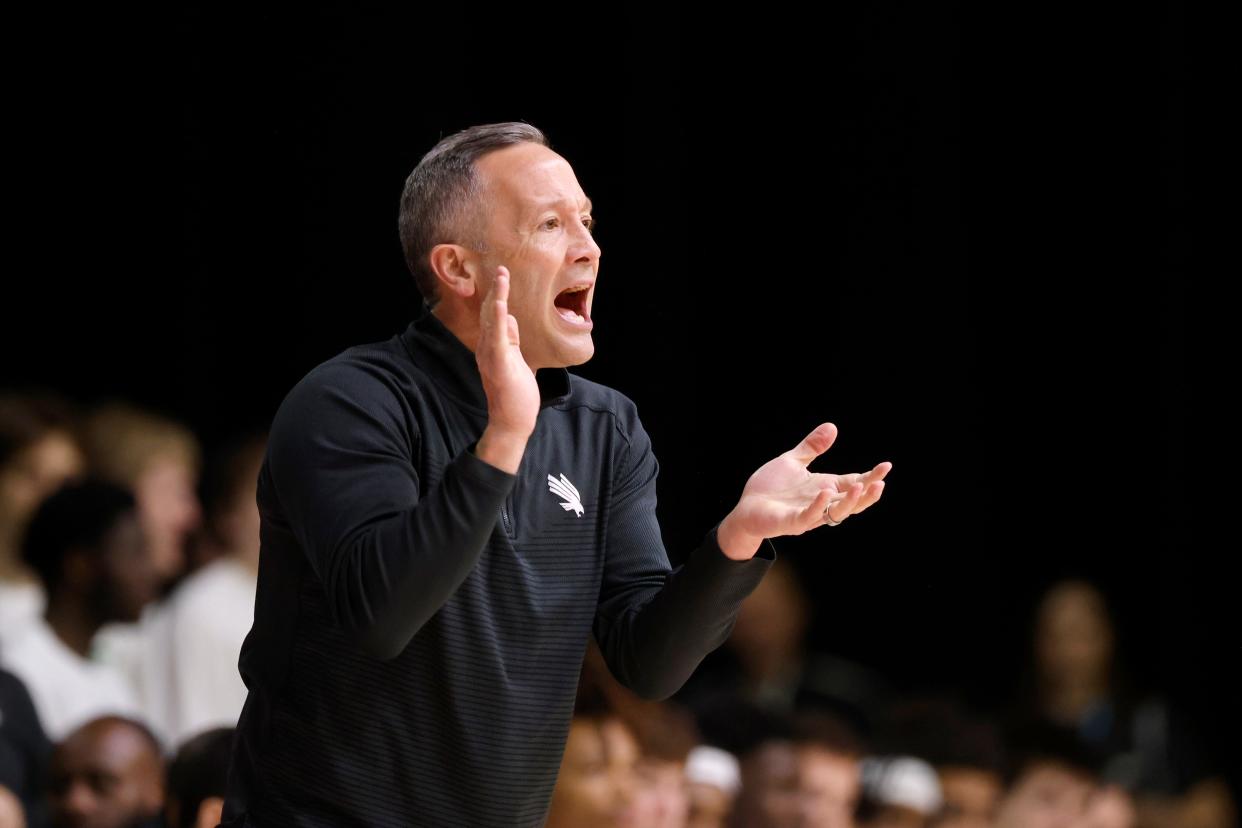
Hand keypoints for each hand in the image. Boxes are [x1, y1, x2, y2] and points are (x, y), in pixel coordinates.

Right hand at [476, 266, 539, 439]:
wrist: (512, 421)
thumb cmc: (516, 393)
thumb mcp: (516, 359)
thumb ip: (511, 339)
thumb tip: (509, 317)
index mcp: (492, 346)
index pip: (493, 316)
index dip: (498, 295)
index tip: (502, 275)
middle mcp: (487, 348)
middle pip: (489, 313)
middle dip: (496, 289)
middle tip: (501, 267)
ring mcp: (491, 356)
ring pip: (492, 320)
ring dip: (497, 297)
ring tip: (501, 276)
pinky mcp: (498, 364)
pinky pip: (497, 338)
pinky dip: (497, 319)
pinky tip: (499, 304)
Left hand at [717, 423, 890, 558]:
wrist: (746, 508)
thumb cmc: (770, 488)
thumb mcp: (793, 462)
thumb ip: (812, 447)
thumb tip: (832, 426)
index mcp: (825, 488)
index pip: (853, 484)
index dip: (870, 477)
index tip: (886, 466)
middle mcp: (821, 504)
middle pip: (851, 502)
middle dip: (868, 494)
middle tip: (881, 482)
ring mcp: (807, 515)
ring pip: (835, 513)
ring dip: (849, 502)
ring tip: (861, 487)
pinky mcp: (790, 522)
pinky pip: (808, 516)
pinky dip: (818, 506)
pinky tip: (825, 492)